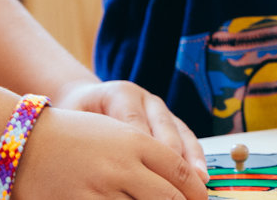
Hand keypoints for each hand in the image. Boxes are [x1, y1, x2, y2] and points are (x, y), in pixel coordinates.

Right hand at [13, 108, 207, 199]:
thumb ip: (150, 156)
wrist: (23, 142)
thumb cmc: (74, 137)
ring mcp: (101, 189)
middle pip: (169, 197)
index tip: (202, 199)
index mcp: (134, 142)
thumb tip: (186, 183)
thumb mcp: (116, 135)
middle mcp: (121, 166)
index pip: (179, 171)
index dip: (196, 191)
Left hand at [51, 80, 207, 174]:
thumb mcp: (75, 122)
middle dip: (171, 158)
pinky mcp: (173, 122)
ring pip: (181, 133)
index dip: (142, 149)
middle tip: (173, 183)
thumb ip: (88, 138)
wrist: (87, 100)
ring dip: (190, 159)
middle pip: (163, 129)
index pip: (134, 124)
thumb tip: (100, 163)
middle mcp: (147, 99)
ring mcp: (163, 110)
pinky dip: (195, 158)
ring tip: (197, 180)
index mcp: (121, 93)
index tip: (143, 174)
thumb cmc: (78, 116)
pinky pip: (188, 139)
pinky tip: (201, 176)